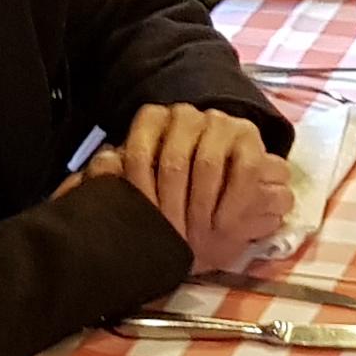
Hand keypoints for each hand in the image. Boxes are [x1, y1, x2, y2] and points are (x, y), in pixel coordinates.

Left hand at [116, 104, 293, 270]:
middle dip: (173, 208)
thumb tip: (105, 162)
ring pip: (208, 165)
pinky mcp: (250, 137)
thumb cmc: (176, 200)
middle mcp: (186, 115)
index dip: (140, 192)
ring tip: (199, 236)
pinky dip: (232, 203)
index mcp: (154, 122)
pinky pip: (243, 170)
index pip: (138, 151)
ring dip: (203, 208)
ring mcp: (220, 123)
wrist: (222, 207)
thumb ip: (116, 177)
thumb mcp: (144, 192)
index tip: (145, 224)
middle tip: (174, 240)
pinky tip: (223, 225)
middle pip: (173, 162)